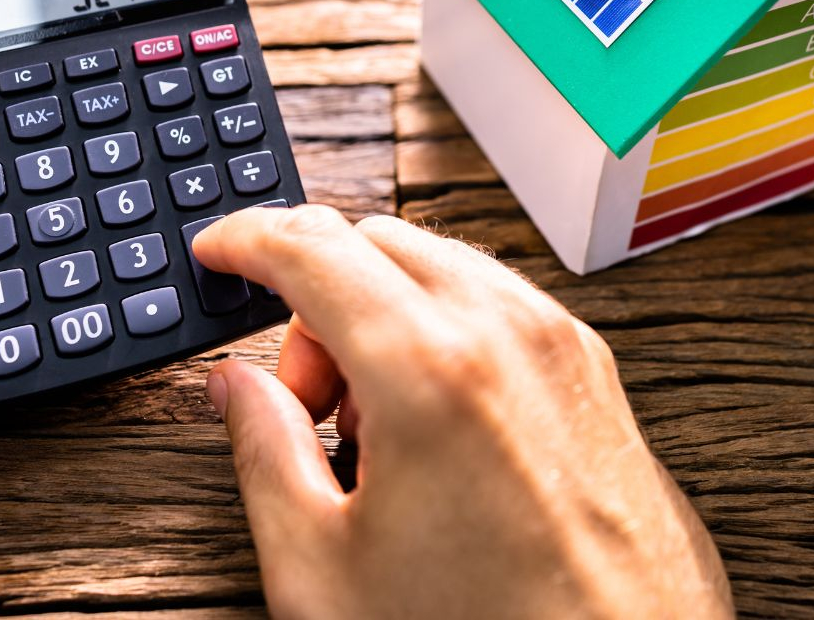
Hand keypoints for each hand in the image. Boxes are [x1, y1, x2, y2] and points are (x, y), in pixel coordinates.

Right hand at [194, 206, 732, 619]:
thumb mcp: (326, 574)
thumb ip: (264, 452)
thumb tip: (238, 383)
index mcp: (431, 369)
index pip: (313, 249)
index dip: (247, 239)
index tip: (220, 252)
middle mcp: (508, 331)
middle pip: (376, 240)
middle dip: (316, 291)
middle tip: (301, 394)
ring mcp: (561, 343)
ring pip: (438, 264)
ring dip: (381, 309)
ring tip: (370, 427)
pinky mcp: (593, 370)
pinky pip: (494, 302)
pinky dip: (442, 327)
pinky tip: (433, 426)